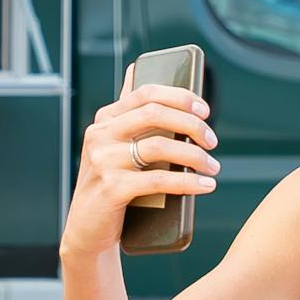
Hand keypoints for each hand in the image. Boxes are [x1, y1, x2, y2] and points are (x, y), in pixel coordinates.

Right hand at [60, 65, 218, 260]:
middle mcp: (100, 136)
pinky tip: (204, 186)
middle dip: (192, 124)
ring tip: (213, 167)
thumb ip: (126, 111)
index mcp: (105, 120)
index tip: (205, 110)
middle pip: (155, 114)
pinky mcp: (111, 189)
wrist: (87, 230)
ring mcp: (103, 162)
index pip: (146, 93)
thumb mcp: (112, 144)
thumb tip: (137, 69)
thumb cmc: (109, 183)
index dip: (180, 97)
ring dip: (195, 156)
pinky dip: (187, 183)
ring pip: (159, 147)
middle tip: (212, 140)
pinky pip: (158, 181)